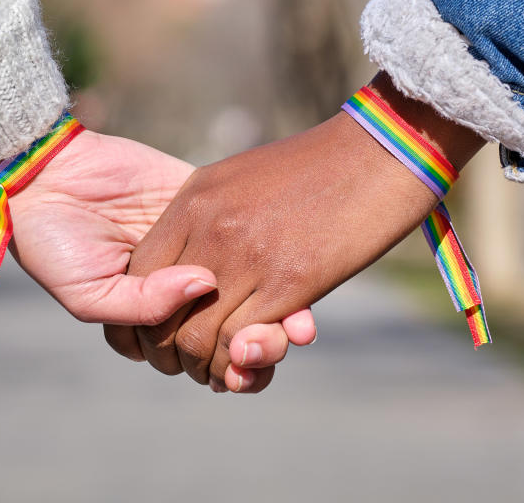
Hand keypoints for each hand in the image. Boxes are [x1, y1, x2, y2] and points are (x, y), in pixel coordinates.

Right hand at [0, 129, 315, 378]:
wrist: (45, 175)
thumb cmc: (55, 244)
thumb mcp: (90, 294)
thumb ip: (144, 306)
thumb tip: (207, 284)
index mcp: (156, 320)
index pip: (205, 357)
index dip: (232, 372)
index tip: (243, 377)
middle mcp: (183, 290)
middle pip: (237, 329)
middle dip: (263, 348)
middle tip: (276, 349)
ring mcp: (198, 248)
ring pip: (253, 287)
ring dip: (280, 312)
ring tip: (295, 329)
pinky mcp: (204, 205)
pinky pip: (247, 234)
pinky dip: (274, 258)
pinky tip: (294, 279)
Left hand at [106, 75, 484, 388]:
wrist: (382, 150)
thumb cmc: (319, 165)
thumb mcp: (245, 178)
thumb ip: (211, 215)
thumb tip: (194, 260)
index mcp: (194, 198)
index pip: (141, 269)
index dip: (146, 310)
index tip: (165, 328)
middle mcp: (210, 227)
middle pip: (158, 309)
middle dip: (165, 348)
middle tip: (184, 363)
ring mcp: (247, 255)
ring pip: (195, 335)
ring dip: (201, 365)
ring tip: (217, 374)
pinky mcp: (287, 282)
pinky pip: (238, 342)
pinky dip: (236, 365)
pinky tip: (245, 368)